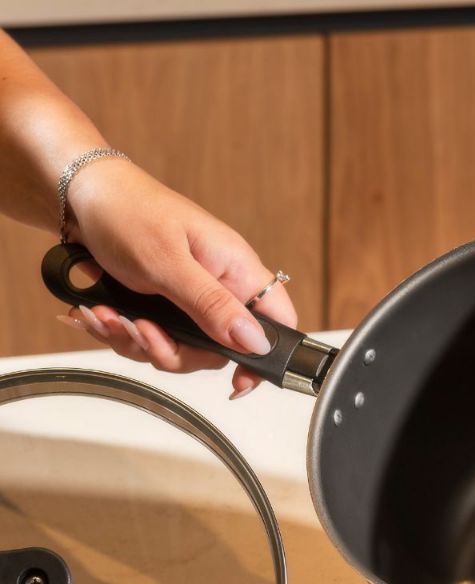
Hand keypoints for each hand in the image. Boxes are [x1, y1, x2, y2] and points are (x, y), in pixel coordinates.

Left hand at [56, 160, 295, 397]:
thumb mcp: (169, 263)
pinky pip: (153, 339)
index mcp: (237, 269)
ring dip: (139, 342)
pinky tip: (102, 311)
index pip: (277, 321)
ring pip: (182, 349)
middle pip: (220, 349)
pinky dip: (122, 333)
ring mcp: (190, 299)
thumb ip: (214, 306)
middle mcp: (219, 287)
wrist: (79, 194)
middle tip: (144, 330)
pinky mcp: (163, 306)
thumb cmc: (127, 211)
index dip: (264, 355)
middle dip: (175, 351)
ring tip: (110, 315)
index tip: (238, 381)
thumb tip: (256, 342)